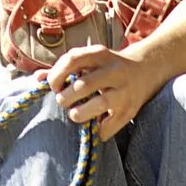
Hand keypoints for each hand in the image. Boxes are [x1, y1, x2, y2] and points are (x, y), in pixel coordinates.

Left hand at [47, 43, 168, 143]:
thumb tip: (37, 79)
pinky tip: (93, 123)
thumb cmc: (108, 66)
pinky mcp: (130, 111)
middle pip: (82, 85)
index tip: (54, 86)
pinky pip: (107, 128)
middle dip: (65, 98)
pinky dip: (95, 130)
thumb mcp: (90, 60)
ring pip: (96, 105)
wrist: (147, 69)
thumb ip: (64, 68)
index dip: (57, 74)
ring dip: (78, 114)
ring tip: (76, 113)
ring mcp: (123, 92)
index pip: (73, 59)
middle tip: (64, 101)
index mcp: (100, 54)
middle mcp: (113, 71)